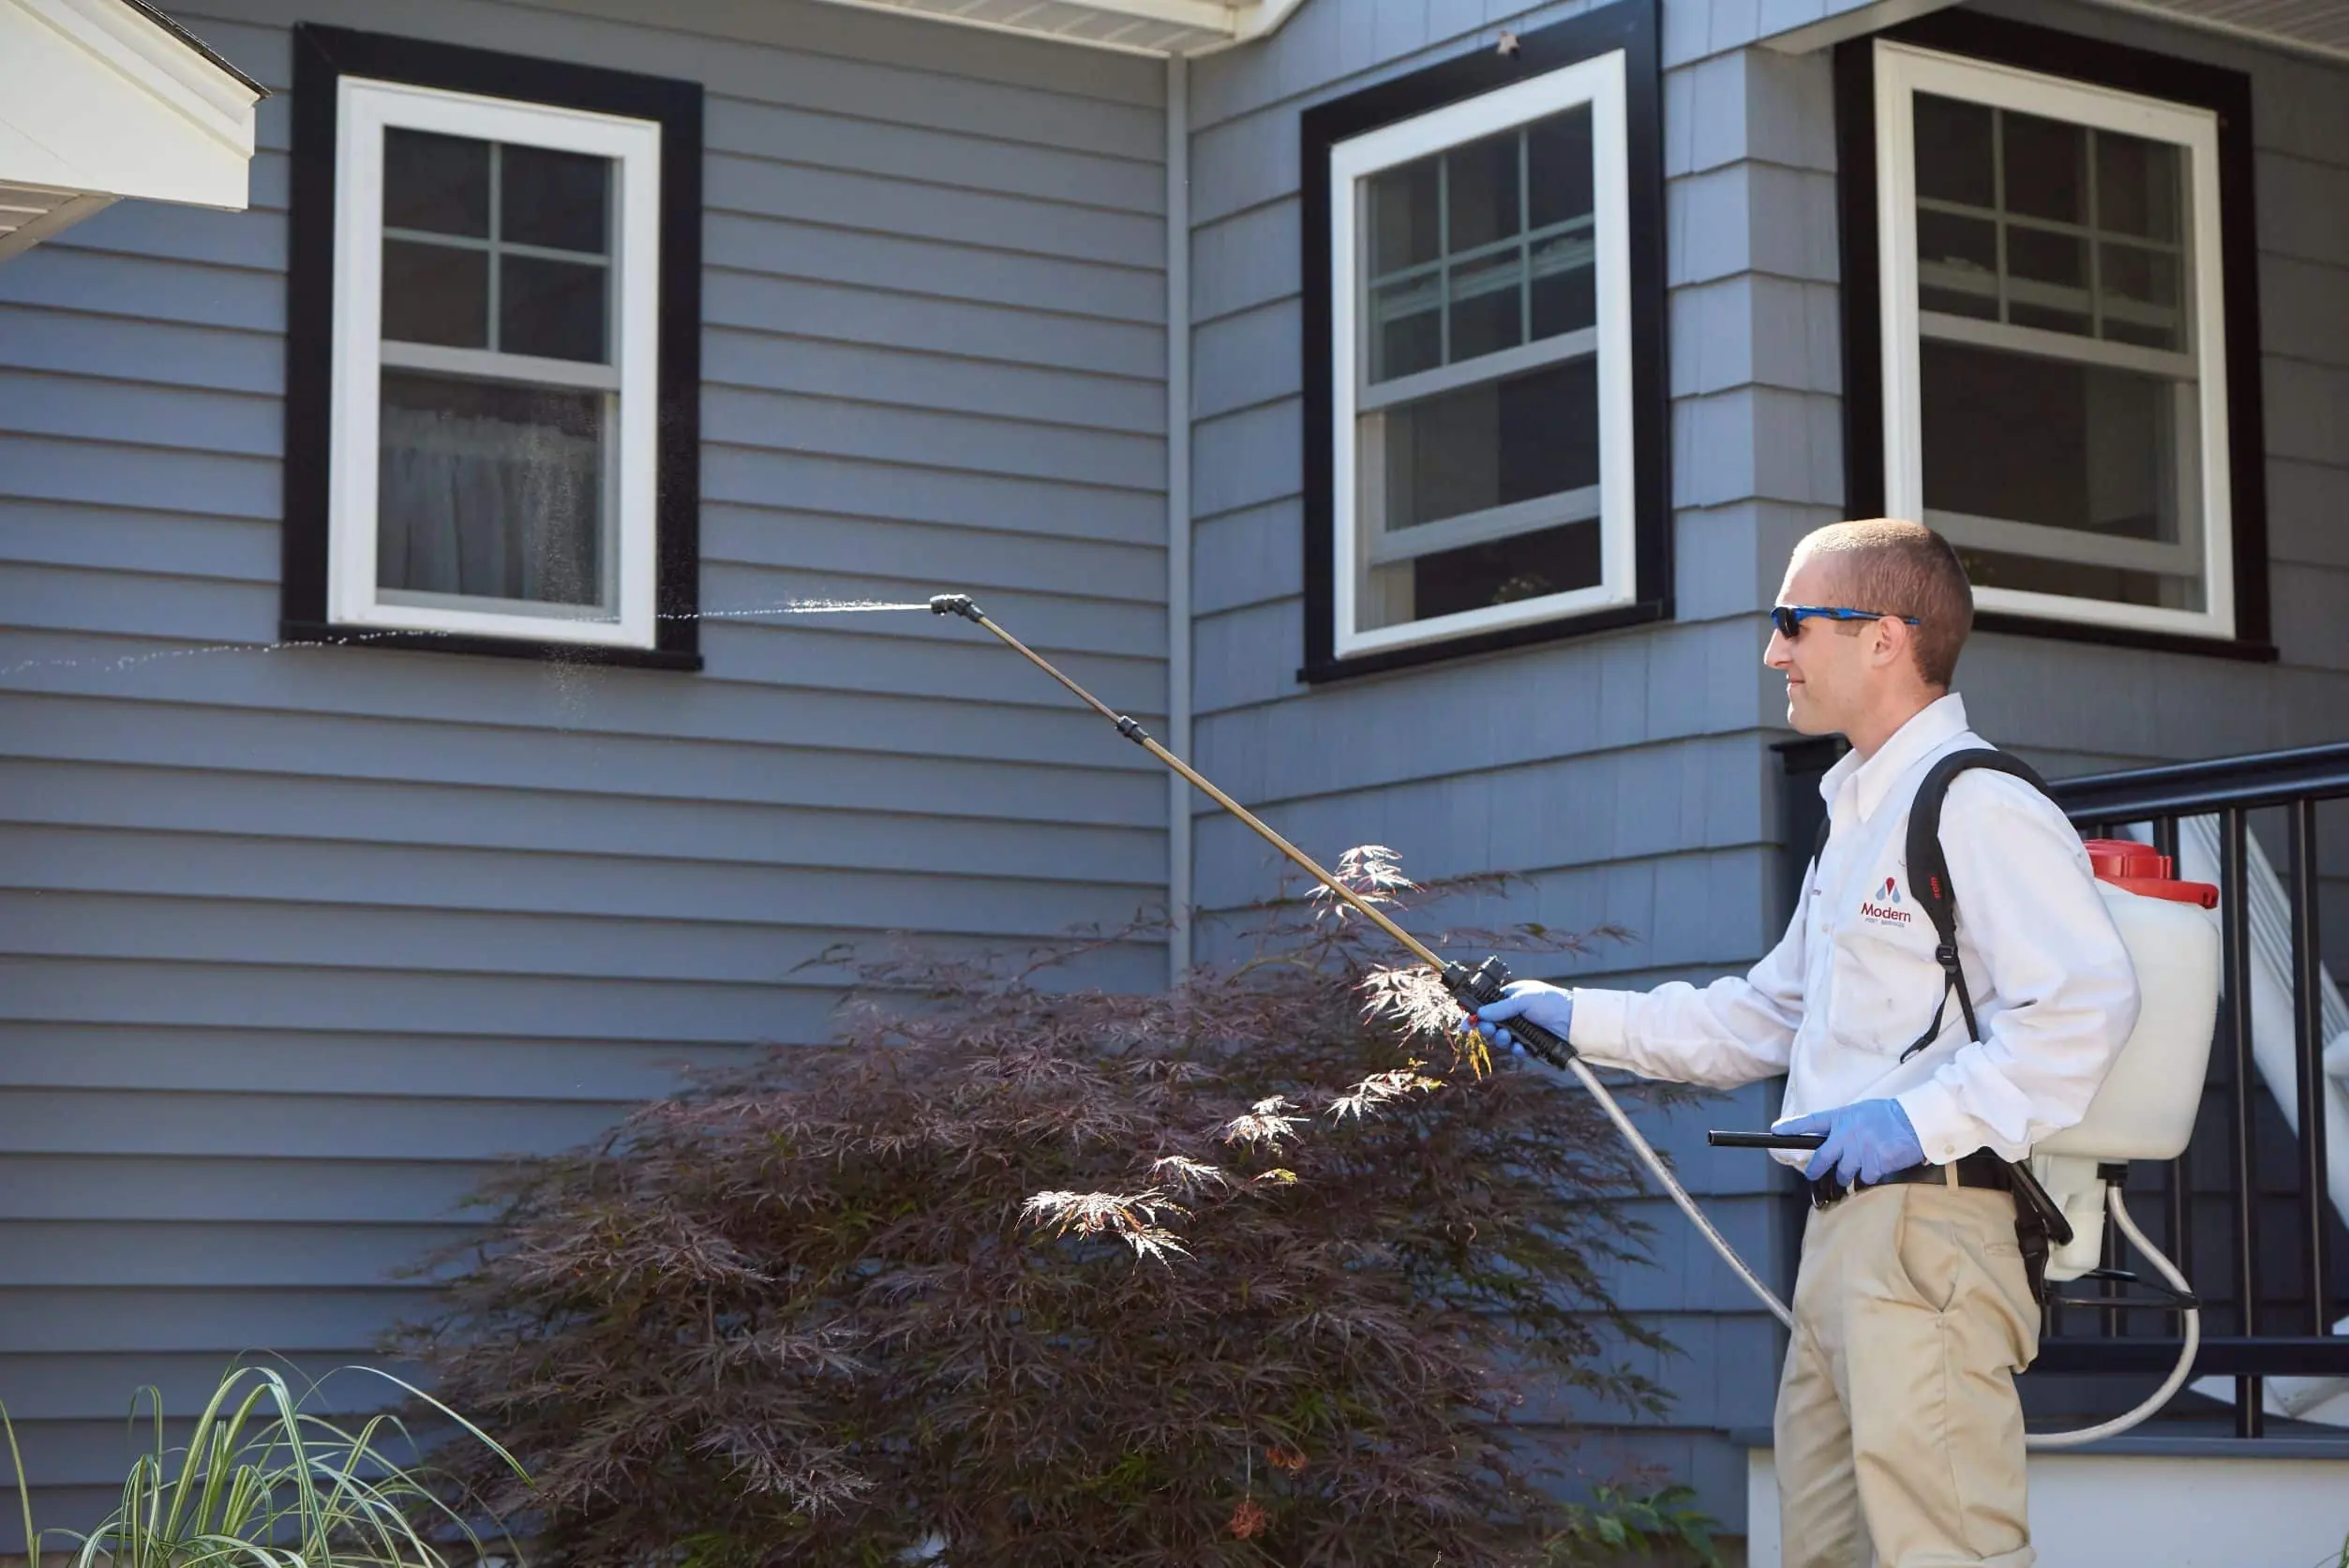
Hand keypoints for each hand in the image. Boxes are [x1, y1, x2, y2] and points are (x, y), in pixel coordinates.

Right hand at [1469, 980, 1572, 1056]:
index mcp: (1511, 998)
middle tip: (1490, 1030)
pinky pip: (1517, 1049)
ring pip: (1503, 1039)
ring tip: (1508, 1038)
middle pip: (1492, 1025)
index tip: (1467, 1024)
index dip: (1477, 1016)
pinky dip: (1517, 1049)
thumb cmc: (1552, 1002)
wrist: (1574, 1020)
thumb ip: (1501, 1007)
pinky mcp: (1530, 1044)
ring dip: (1502, 1040)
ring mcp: (1522, 1030)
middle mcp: (1515, 1015)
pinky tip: (1521, 1047)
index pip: (1488, 1007)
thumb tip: (1480, 1013)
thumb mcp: (1524, 999)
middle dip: (1489, 1029)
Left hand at [1776, 1099, 1923, 1186]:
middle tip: (1812, 1175)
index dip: (1792, 1127)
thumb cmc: (1887, 1116)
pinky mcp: (1874, 1165)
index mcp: (1841, 1118)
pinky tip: (1877, 1166)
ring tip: (1858, 1166)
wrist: (1915, 1122)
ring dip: (1848, 1175)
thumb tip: (1832, 1140)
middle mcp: (1846, 1135)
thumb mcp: (1860, 1112)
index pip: (1811, 1122)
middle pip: (1822, 1158)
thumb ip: (1843, 1126)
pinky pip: (1865, 1178)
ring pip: (1844, 1173)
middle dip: (1815, 1170)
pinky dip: (1869, 1176)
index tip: (1776, 1131)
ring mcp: (1859, 1151)